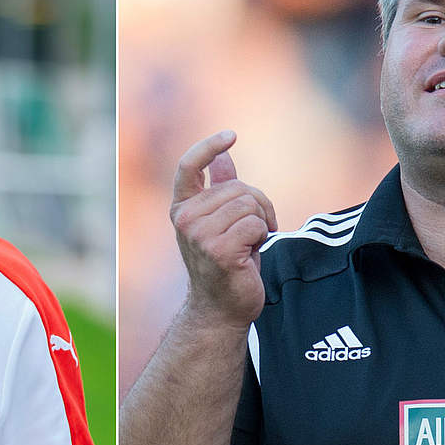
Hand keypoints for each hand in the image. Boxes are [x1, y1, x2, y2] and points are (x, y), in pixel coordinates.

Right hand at [170, 130, 277, 326]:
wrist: (222, 308)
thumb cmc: (225, 263)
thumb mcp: (221, 221)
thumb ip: (220, 189)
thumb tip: (223, 157)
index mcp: (182, 208)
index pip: (188, 166)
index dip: (208, 146)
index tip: (231, 136)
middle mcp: (185, 219)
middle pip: (238, 187)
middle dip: (258, 205)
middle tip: (255, 230)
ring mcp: (199, 235)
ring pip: (248, 205)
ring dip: (261, 223)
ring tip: (252, 243)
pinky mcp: (218, 250)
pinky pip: (254, 224)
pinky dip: (262, 236)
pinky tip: (252, 253)